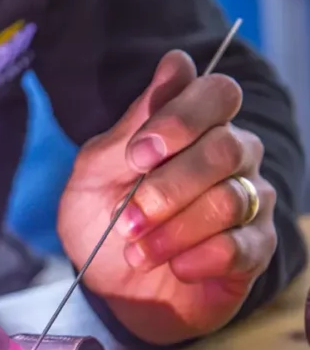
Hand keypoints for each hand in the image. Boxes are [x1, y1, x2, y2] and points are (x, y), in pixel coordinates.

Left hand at [58, 50, 277, 344]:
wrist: (108, 286)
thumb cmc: (102, 219)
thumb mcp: (94, 174)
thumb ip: (130, 127)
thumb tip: (177, 63)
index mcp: (194, 125)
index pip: (217, 94)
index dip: (181, 118)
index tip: (137, 155)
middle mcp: (233, 154)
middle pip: (226, 148)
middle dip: (168, 187)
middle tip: (126, 219)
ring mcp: (249, 200)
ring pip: (230, 199)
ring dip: (174, 229)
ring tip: (137, 251)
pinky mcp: (255, 249)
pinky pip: (242, 245)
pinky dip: (199, 258)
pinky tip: (175, 267)